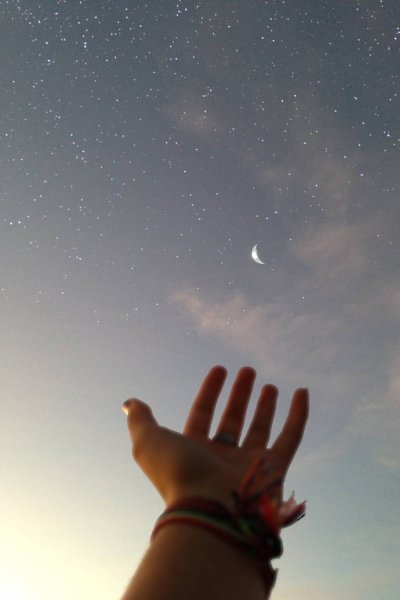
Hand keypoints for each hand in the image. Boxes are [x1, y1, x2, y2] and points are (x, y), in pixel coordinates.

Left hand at [123, 366, 307, 515]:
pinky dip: (298, 415)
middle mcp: (222, 457)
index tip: (220, 368)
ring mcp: (249, 464)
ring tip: (270, 385)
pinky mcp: (276, 469)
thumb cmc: (177, 475)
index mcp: (194, 450)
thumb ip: (141, 420)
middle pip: (233, 420)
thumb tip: (129, 402)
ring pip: (261, 429)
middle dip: (240, 395)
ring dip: (266, 406)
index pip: (203, 413)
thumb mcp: (149, 442)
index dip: (210, 391)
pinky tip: (302, 392)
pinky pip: (290, 437)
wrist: (210, 510)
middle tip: (248, 372)